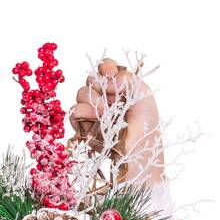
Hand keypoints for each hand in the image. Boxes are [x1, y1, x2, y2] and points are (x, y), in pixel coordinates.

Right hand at [67, 57, 163, 187]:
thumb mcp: (145, 96)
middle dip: (98, 83)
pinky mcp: (84, 126)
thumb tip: (106, 78)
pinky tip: (95, 118)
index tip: (109, 71)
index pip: (106, 68)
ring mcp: (93, 111)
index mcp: (120, 88)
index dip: (106, 66)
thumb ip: (128, 78)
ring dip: (92, 99)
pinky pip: (73, 111)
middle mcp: (105, 98)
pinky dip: (82, 111)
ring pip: (81, 93)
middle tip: (111, 96)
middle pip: (91, 78)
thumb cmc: (146, 126)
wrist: (140, 153)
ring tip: (105, 112)